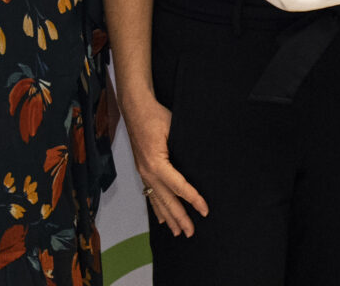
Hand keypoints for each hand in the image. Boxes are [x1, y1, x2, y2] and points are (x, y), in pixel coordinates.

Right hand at [122, 98, 207, 237]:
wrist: (135, 107)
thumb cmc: (155, 115)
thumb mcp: (174, 128)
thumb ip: (185, 146)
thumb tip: (200, 161)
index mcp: (156, 163)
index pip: (179, 187)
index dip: (193, 200)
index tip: (204, 211)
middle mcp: (147, 172)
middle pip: (166, 200)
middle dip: (179, 218)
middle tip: (190, 233)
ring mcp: (143, 172)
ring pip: (157, 200)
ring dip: (168, 218)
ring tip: (177, 232)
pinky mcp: (142, 170)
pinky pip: (150, 193)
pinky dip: (156, 208)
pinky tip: (161, 219)